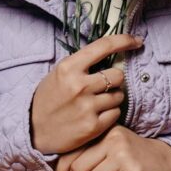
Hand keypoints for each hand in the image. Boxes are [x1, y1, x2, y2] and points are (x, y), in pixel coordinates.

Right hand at [30, 33, 141, 153]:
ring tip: (96, 102)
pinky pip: (116, 113)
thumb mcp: (58, 74)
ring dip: (113, 98)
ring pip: (119, 95)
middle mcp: (79, 85)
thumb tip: (111, 54)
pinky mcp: (93, 126)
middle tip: (104, 86)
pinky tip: (96, 115)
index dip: (124, 40)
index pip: (103, 46)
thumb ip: (82, 65)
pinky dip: (110, 113)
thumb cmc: (49, 98)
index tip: (137, 41)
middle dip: (115, 79)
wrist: (33, 129)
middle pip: (118, 75)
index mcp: (69, 67)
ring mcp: (87, 106)